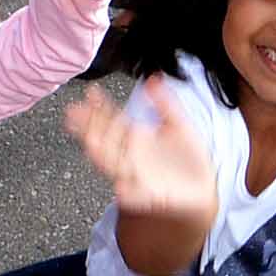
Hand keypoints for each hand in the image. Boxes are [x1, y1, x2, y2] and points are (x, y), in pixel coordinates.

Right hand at [61, 82, 218, 224]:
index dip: (100, 105)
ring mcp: (136, 175)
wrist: (200, 188)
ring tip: (91, 144)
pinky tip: (122, 189)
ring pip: (113, 165)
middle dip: (88, 127)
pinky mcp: (149, 196)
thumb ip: (166, 103)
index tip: (91, 91)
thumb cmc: (186, 157)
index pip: (111, 118)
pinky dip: (129, 193)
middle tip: (74, 113)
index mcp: (135, 136)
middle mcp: (130, 155)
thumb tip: (153, 79)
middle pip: (104, 139)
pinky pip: (136, 196)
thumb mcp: (179, 125)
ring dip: (101, 156)